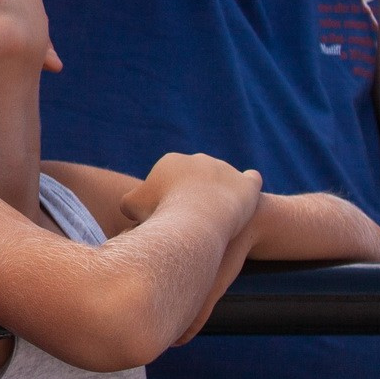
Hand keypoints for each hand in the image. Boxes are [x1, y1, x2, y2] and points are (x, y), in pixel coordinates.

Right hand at [118, 152, 262, 230]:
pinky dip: (249, 186)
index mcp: (171, 161)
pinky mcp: (247, 184)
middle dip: (192, 193)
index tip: (169, 216)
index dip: (167, 197)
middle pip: (195, 176)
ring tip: (217, 218)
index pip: (169, 177)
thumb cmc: (162, 213)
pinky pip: (250, 180)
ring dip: (219, 193)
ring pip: (222, 179)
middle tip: (191, 219)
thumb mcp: (131, 207)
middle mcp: (199, 159)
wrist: (197, 218)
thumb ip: (129, 202)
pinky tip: (246, 200)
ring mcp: (225, 169)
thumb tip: (131, 205)